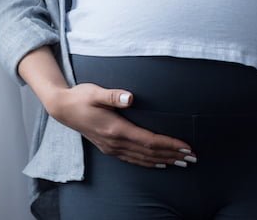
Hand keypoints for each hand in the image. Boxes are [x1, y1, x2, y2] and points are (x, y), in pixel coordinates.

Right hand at [47, 83, 197, 168]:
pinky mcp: (109, 148)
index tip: (186, 147)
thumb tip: (130, 97)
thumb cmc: (80, 97)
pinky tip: (159, 163)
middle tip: (193, 158)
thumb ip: (113, 95)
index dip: (169, 145)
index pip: (149, 141)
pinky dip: (149, 163)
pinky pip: (133, 160)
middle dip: (173, 155)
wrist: (62, 108)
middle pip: (150, 153)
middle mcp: (115, 142)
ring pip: (143, 159)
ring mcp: (111, 147)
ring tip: (182, 163)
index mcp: (115, 129)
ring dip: (164, 161)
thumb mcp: (95, 92)